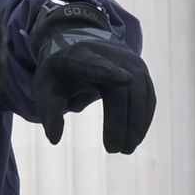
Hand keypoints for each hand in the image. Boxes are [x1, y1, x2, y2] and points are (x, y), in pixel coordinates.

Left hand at [26, 7, 155, 152]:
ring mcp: (129, 61)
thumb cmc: (62, 73)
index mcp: (79, 56)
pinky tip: (136, 138)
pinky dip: (144, 118)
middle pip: (121, 88)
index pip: (94, 64)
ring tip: (126, 148)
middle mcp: (109, 54)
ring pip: (140, 92)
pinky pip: (148, 96)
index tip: (125, 79)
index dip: (109, 71)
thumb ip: (49, 111)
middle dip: (119, 120)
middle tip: (113, 149)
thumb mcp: (46, 88)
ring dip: (136, 123)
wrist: (82, 45)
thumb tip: (54, 139)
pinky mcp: (141, 71)